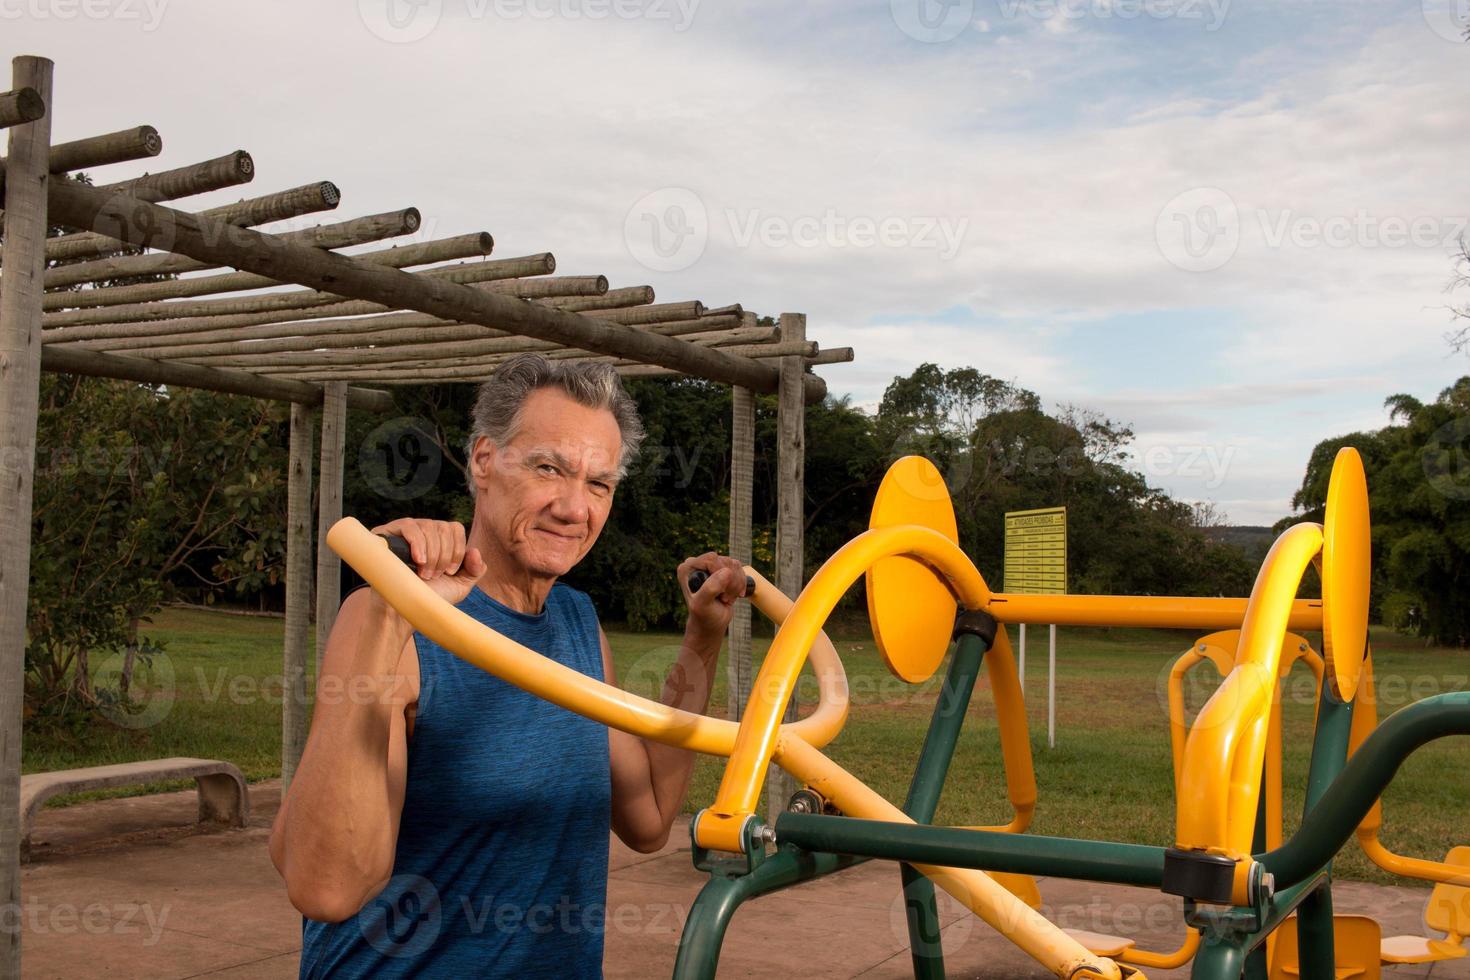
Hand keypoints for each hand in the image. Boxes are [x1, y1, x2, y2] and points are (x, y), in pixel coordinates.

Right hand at [371, 518, 485, 605]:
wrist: (402, 611)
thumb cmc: (429, 598)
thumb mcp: (459, 586)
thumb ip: (475, 569)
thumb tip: (475, 550)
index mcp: (440, 540)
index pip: (455, 528)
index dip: (457, 550)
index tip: (450, 572)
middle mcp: (423, 531)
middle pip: (443, 527)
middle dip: (443, 556)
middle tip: (435, 576)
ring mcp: (405, 531)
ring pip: (428, 526)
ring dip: (431, 554)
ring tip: (424, 575)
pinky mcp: (388, 532)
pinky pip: (409, 526)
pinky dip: (418, 544)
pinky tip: (418, 560)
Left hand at [677, 552, 745, 645]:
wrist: (711, 624)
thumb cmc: (703, 616)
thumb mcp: (703, 605)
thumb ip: (711, 588)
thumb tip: (726, 571)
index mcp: (687, 568)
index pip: (711, 559)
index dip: (721, 574)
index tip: (720, 592)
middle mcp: (698, 564)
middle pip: (724, 560)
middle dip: (730, 581)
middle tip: (724, 598)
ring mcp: (711, 567)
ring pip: (734, 564)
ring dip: (736, 584)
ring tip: (726, 598)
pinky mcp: (723, 570)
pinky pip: (739, 568)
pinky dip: (741, 583)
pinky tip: (734, 595)